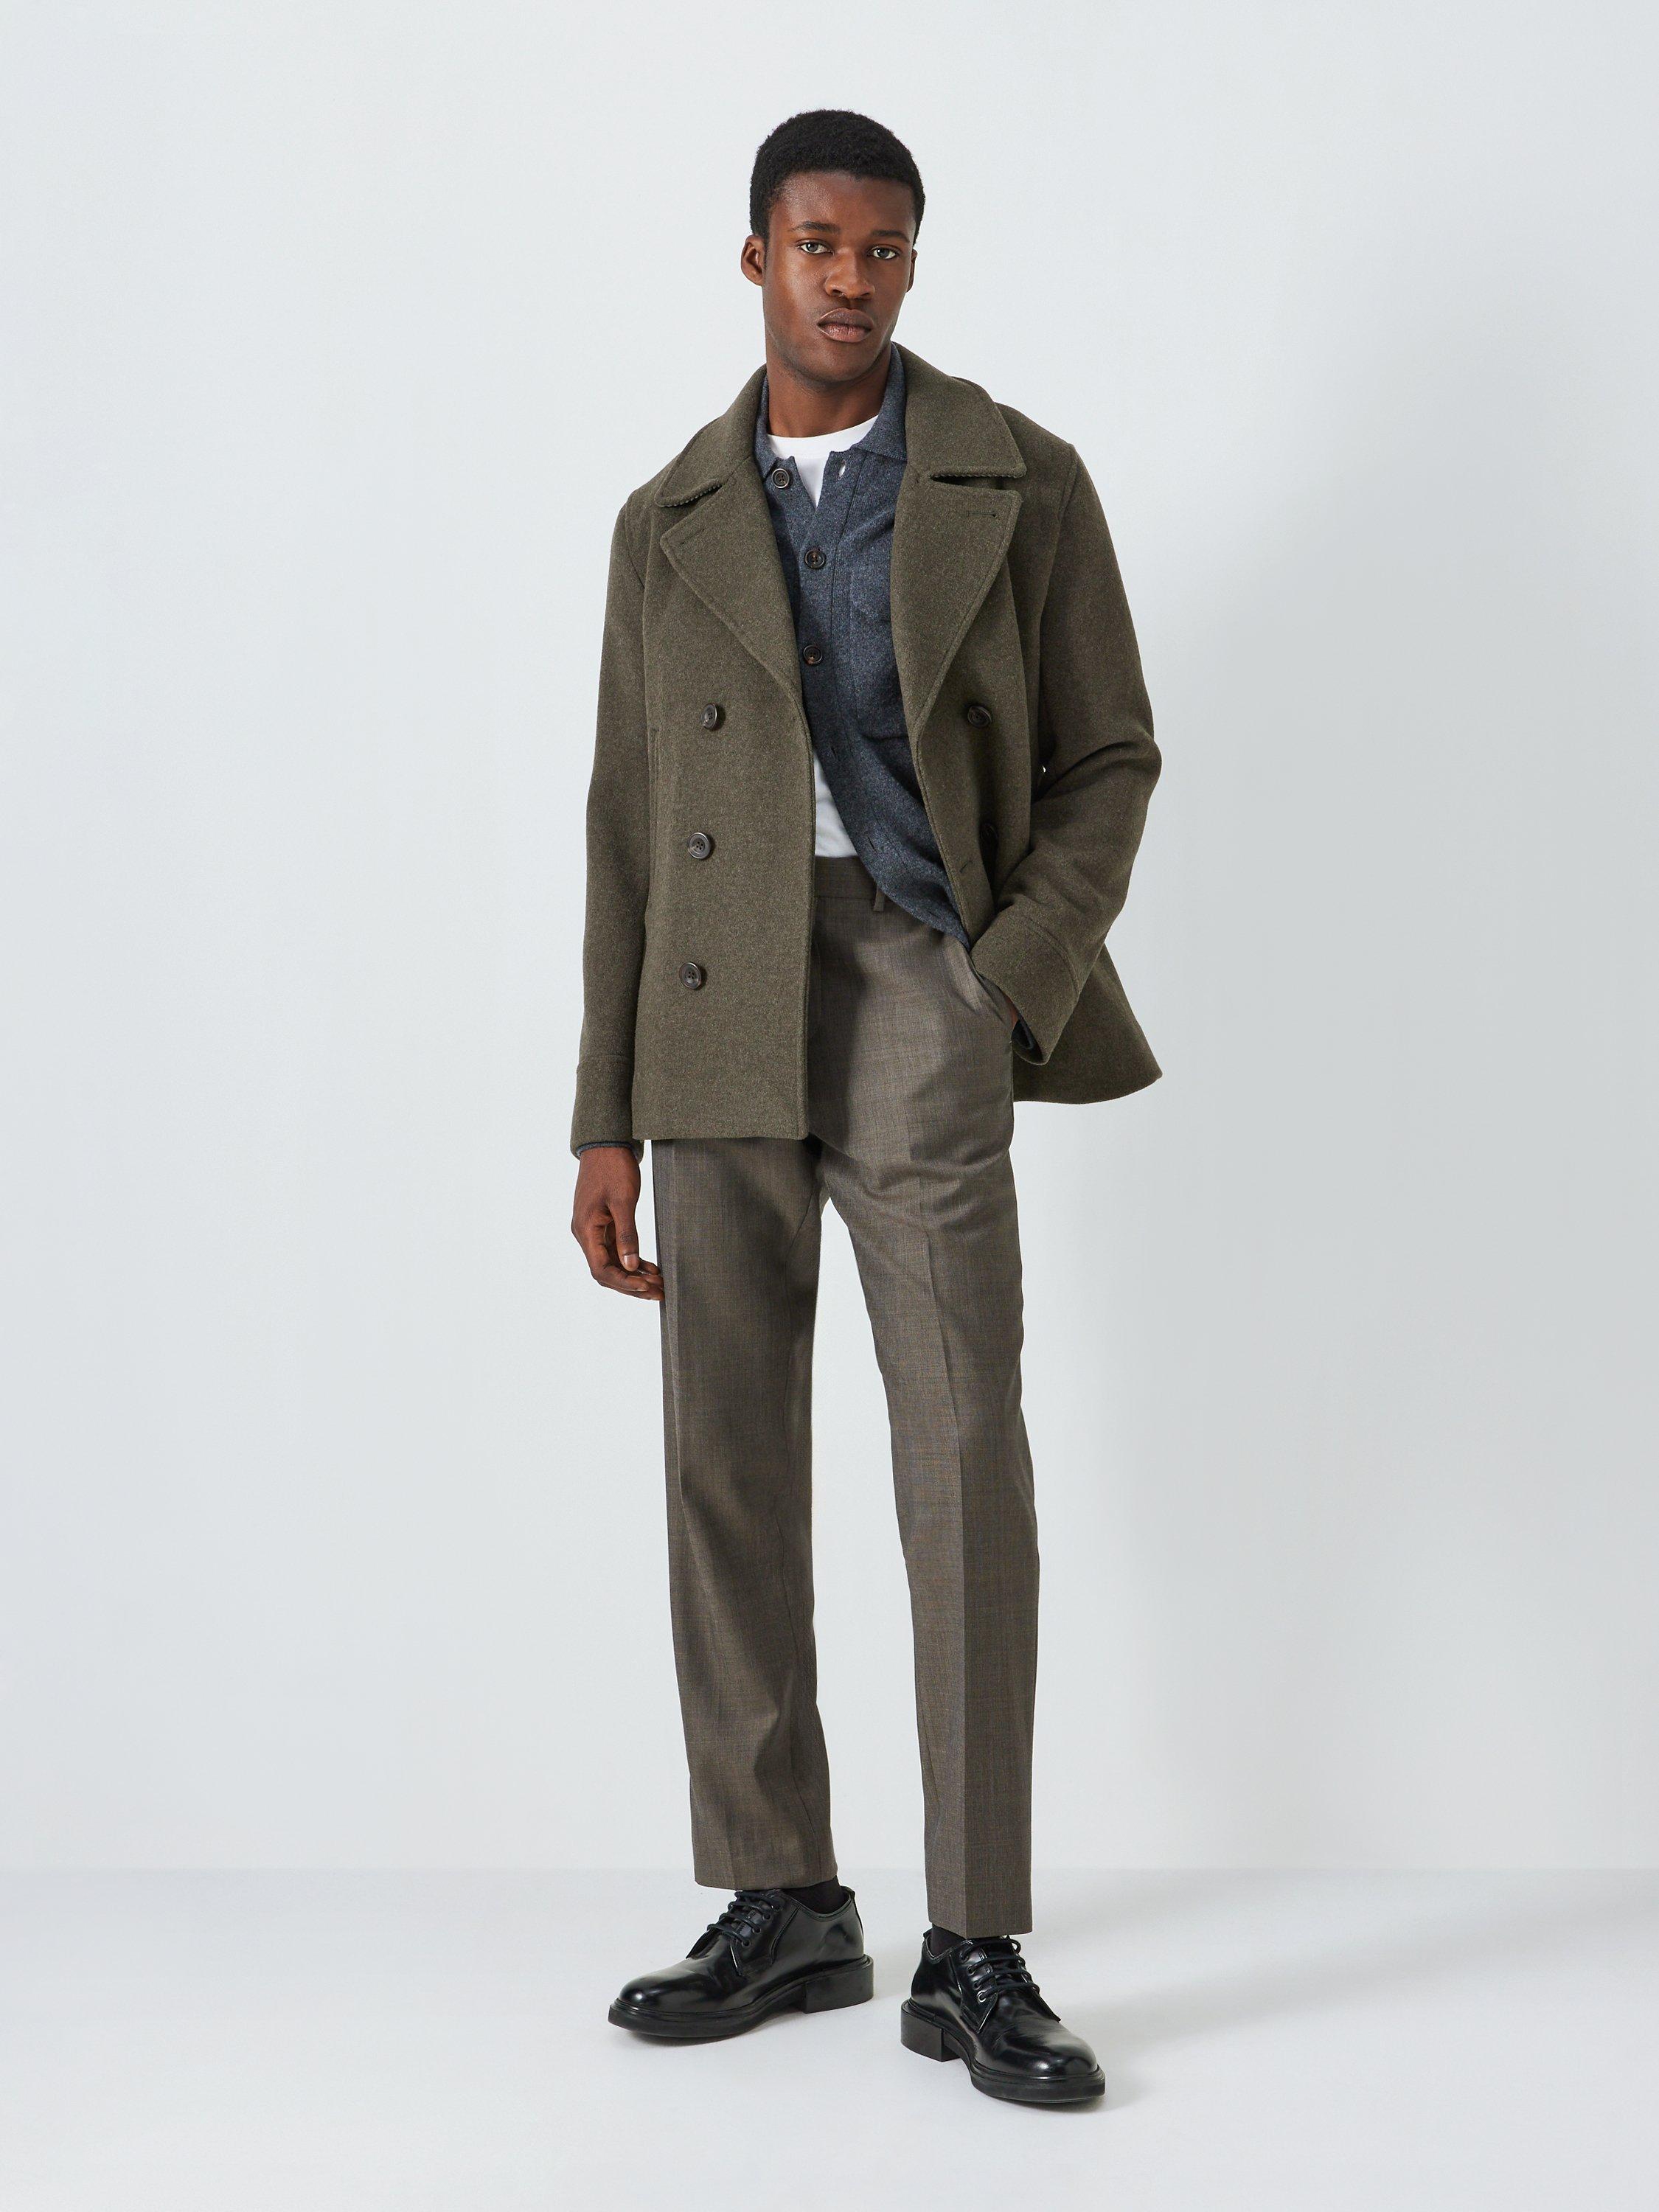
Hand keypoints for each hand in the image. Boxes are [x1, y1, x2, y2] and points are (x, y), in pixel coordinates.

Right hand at [571, 1147, 663, 1300]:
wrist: (606, 1145)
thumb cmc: (613, 1168)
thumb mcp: (624, 1201)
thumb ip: (627, 1235)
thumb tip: (631, 1267)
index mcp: (586, 1230)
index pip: (601, 1269)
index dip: (624, 1283)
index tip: (647, 1286)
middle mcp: (585, 1234)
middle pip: (607, 1271)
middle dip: (632, 1285)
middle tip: (660, 1292)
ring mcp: (594, 1230)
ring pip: (613, 1263)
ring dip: (635, 1275)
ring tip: (659, 1284)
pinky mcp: (603, 1225)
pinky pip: (616, 1250)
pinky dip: (633, 1260)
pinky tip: (651, 1267)